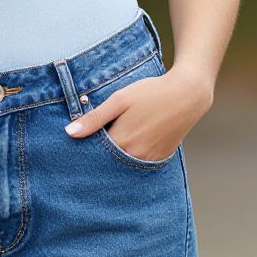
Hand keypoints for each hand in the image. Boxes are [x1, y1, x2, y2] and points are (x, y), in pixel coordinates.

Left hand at [64, 68, 211, 159]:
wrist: (187, 94)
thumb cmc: (151, 93)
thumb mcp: (119, 100)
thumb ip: (94, 118)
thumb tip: (69, 133)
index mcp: (121, 142)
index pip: (94, 153)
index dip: (86, 147)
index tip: (79, 142)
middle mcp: (135, 156)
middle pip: (108, 162)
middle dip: (99, 155)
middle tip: (94, 142)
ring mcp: (149, 160)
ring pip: (123, 164)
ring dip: (115, 156)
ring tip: (114, 140)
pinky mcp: (160, 159)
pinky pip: (139, 163)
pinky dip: (131, 156)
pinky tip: (130, 142)